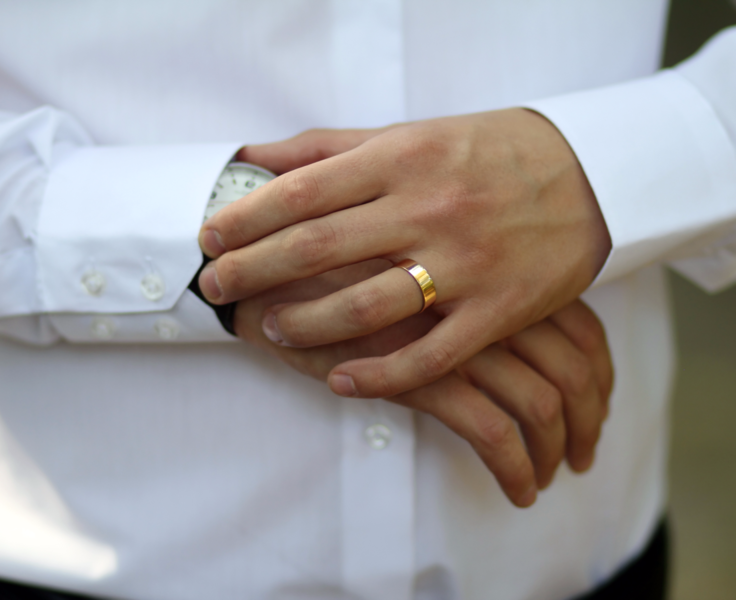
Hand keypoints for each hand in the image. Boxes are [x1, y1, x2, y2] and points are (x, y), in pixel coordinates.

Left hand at [198, 109, 611, 399]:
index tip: (210, 237)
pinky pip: (429, 355)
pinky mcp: (497, 309)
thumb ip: (329, 147)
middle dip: (252, 269)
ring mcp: (464, 262)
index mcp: (401, 158)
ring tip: (271, 326)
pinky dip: (378, 374)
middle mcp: (427, 208)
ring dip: (305, 322)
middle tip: (215, 285)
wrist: (588, 175)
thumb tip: (254, 155)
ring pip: (364, 306)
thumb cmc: (486, 151)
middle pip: (316, 247)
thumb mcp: (410, 134)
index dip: (245, 217)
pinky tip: (339, 379)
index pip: (301, 191)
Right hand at [235, 264, 611, 506]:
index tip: (595, 400)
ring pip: (541, 402)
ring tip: (550, 475)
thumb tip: (504, 319)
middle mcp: (486, 296)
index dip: (598, 370)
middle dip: (589, 415)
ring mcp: (455, 336)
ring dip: (557, 449)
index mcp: (492, 264)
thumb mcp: (405, 252)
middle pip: (574, 364)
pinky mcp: (421, 375)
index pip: (578, 322)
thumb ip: (461, 284)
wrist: (268, 262)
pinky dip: (515, 467)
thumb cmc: (334, 256)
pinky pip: (492, 431)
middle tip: (584, 448)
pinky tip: (517, 489)